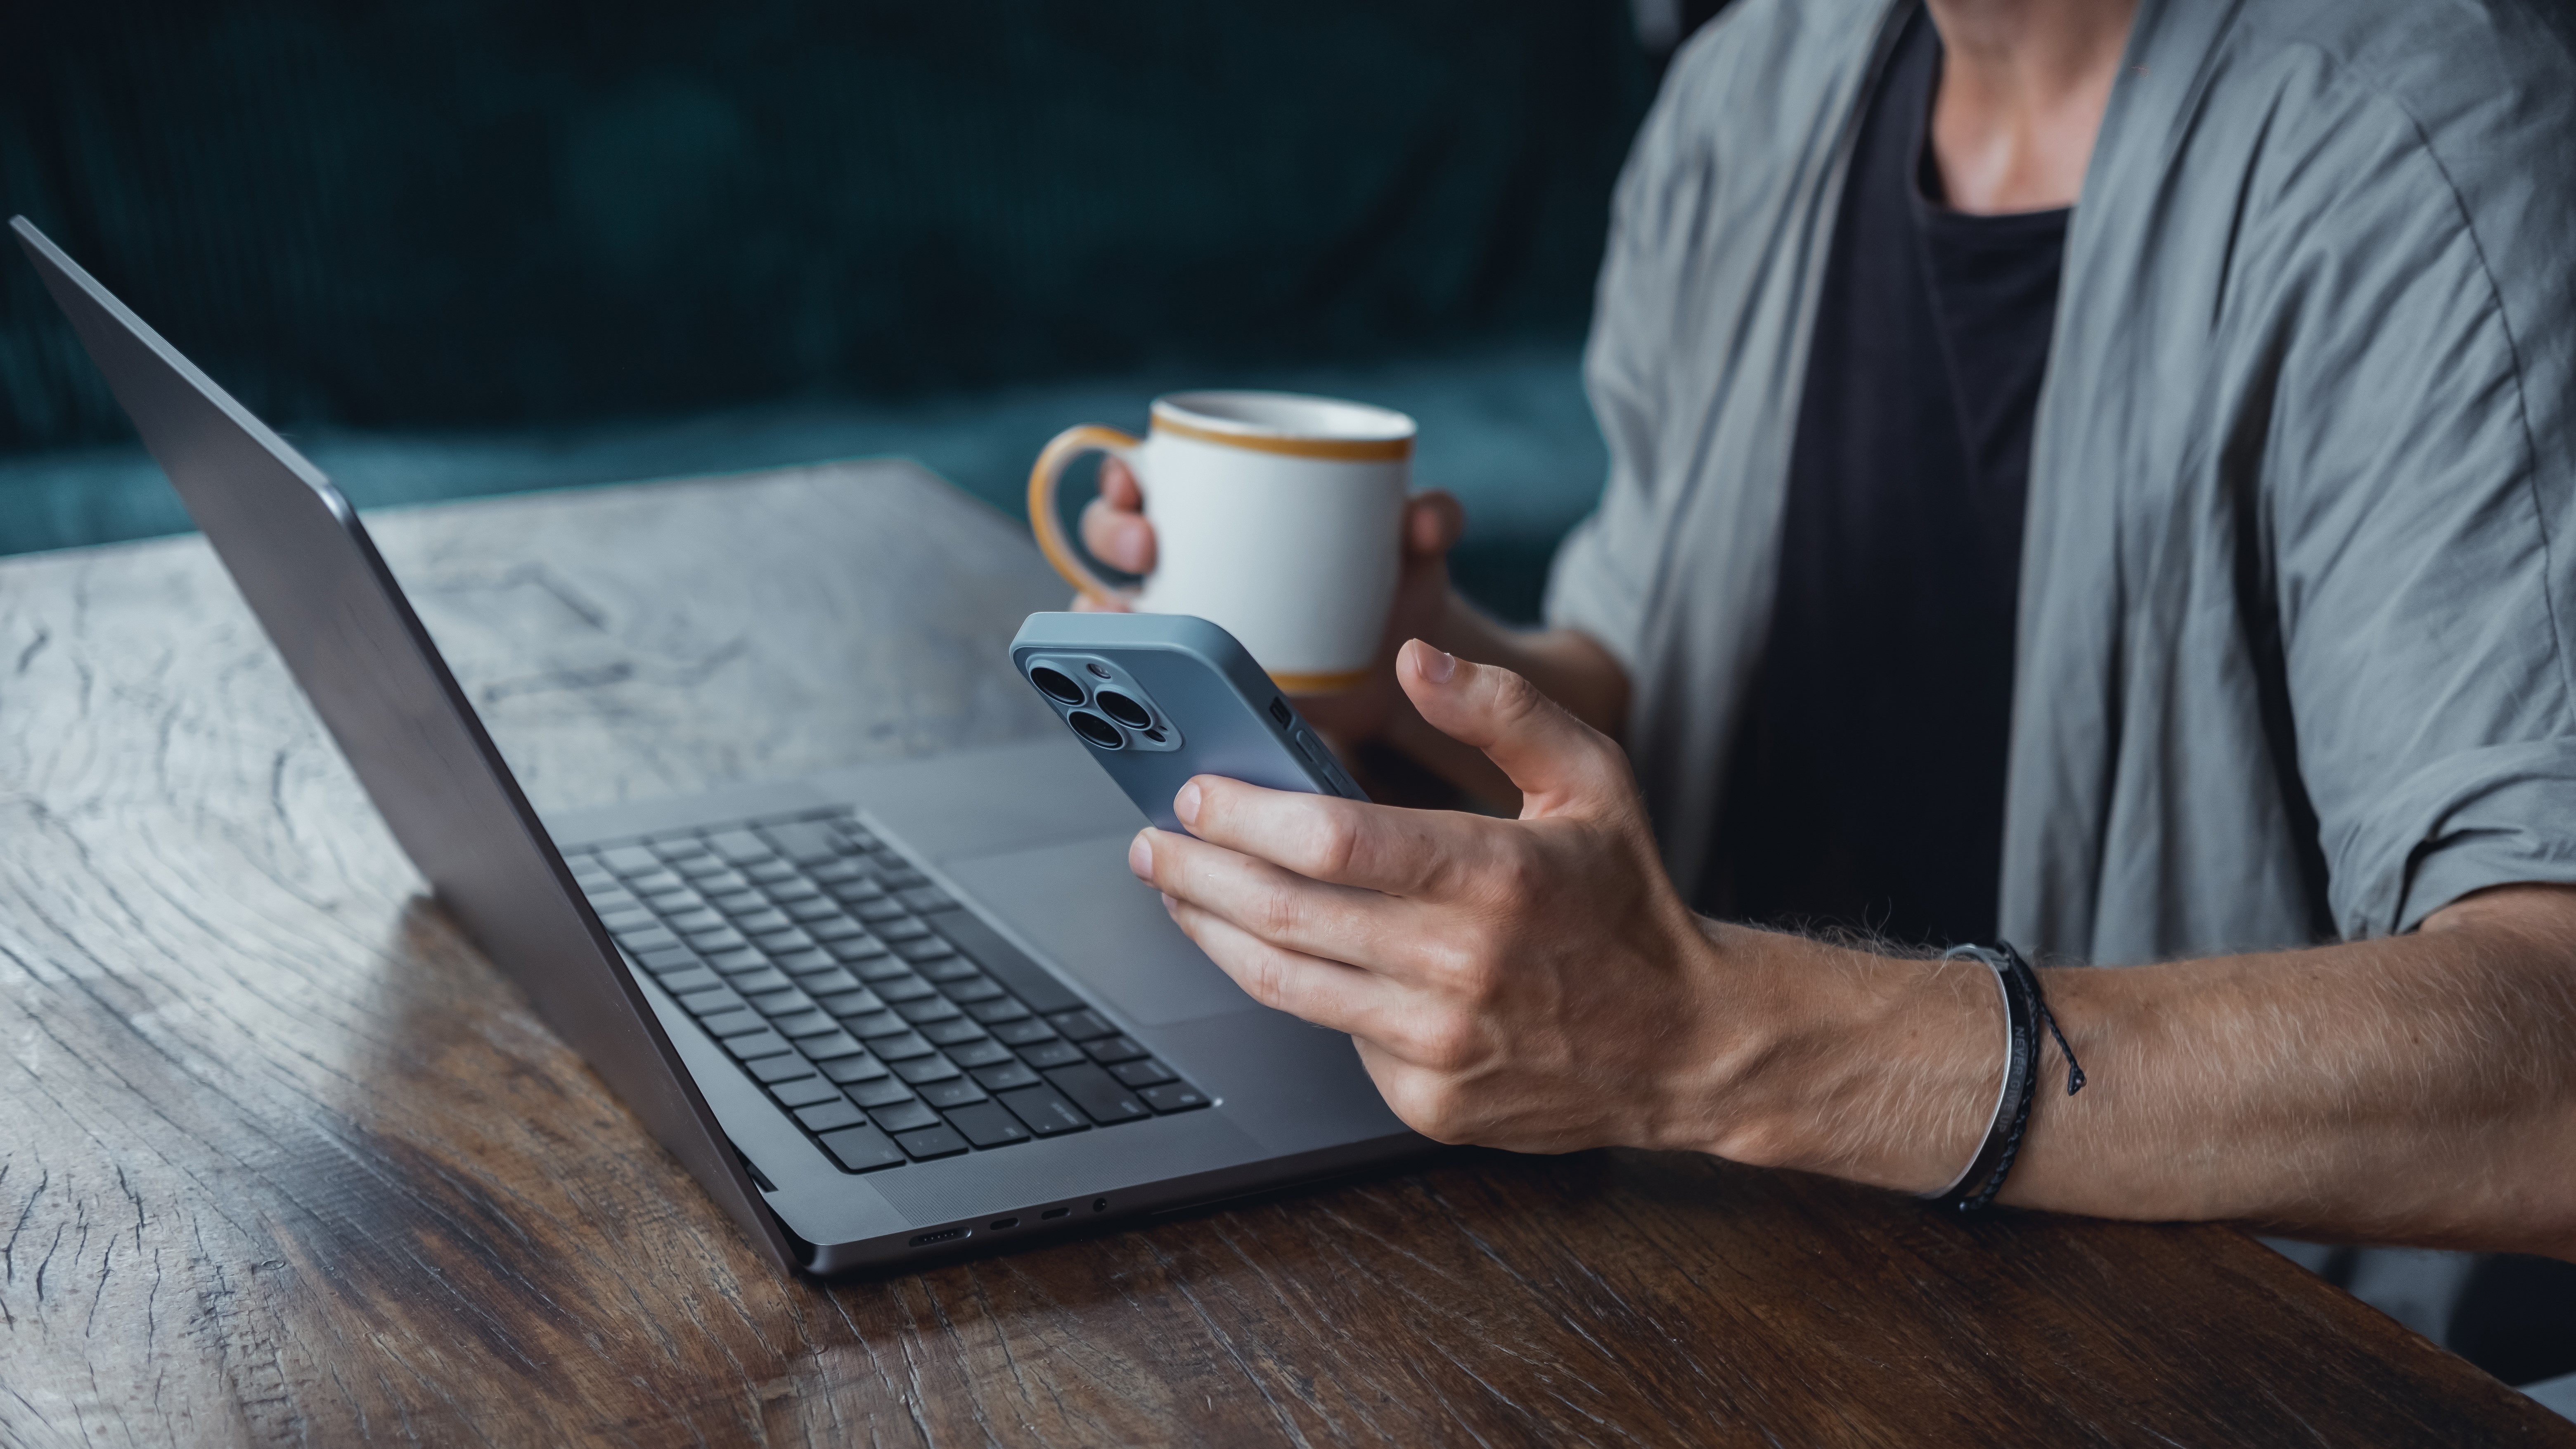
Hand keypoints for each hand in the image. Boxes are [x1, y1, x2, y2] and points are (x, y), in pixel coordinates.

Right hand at [1077, 457, 1467, 743]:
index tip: (1135, 480)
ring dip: (1103, 612)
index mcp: (1222, 505)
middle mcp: (1191, 559)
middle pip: (1115, 537)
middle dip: (1113, 535)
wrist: (1402, 661)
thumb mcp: (1412, 543)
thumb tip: (1426, 519)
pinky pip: (1149, 680)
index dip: (1124, 476)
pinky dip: (1134, 682)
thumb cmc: (1392, 579)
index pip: (1149, 476)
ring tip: (1126, 618)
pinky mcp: (1199, 685)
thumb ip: (1432, 515)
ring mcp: (1187, 624)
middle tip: (1149, 547)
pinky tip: (1143, 688)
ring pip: (1119, 607)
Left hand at [1123, 639, 1742, 1153]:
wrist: (1687, 1045)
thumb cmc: (1629, 903)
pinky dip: (1301, 991)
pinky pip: (1334, 1037)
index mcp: (1497, 875)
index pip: (1333, 842)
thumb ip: (1504, 708)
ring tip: (1179, 895)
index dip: (1245, 816)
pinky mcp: (1426, 1102)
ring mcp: (1439, 1045)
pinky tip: (1283, 954)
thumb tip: (1416, 658)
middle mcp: (1461, 966)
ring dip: (1214, 934)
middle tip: (1155, 845)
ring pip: (1284, 985)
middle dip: (1197, 875)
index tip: (1197, 792)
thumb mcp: (1594, 778)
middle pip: (1285, 914)